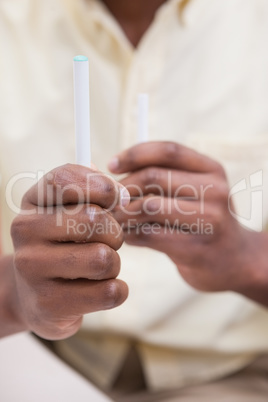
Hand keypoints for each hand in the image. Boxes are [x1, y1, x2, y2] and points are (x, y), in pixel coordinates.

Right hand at [11, 164, 129, 339]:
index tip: (117, 201)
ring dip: (114, 264)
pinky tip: (99, 290)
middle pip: (96, 220)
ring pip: (104, 258)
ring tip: (99, 268)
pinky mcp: (48, 305)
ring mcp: (32, 270)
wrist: (34, 296)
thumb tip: (121, 194)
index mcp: (32, 202)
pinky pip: (109, 292)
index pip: (67, 179)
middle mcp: (25, 232)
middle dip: (115, 233)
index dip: (104, 187)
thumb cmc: (61, 245)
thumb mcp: (67, 211)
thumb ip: (92, 191)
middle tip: (108, 242)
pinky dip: (116, 291)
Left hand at [108, 142, 257, 294]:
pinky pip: (149, 235)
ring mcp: (209, 220)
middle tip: (109, 199)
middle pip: (153, 177)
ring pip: (148, 206)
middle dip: (123, 187)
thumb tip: (99, 169)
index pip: (167, 151)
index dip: (134, 154)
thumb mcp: (190, 192)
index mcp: (211, 170)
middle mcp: (215, 190)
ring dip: (123, 213)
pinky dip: (131, 234)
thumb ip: (154, 178)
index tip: (111, 165)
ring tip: (114, 218)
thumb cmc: (201, 221)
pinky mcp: (196, 248)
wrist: (233, 261)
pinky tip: (129, 236)